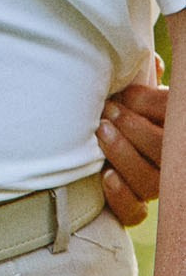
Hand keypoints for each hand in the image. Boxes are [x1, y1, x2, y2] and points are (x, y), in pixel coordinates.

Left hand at [98, 60, 167, 226]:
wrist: (100, 133)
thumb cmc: (121, 109)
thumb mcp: (134, 90)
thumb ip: (144, 75)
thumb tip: (153, 61)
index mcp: (174, 131)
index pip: (175, 120)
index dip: (150, 106)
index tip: (124, 94)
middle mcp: (171, 163)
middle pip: (165, 152)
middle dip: (134, 129)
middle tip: (108, 111)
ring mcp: (155, 188)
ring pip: (150, 183)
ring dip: (124, 155)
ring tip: (101, 132)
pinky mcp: (134, 209)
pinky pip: (134, 213)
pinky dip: (121, 198)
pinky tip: (106, 177)